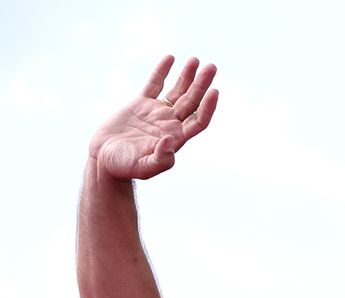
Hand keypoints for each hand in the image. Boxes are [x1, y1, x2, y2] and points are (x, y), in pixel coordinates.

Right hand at [88, 55, 218, 180]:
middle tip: (212, 67)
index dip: (208, 107)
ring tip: (195, 60)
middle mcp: (171, 124)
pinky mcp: (141, 104)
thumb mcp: (145, 167)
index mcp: (177, 138)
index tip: (214, 91)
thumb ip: (161, 158)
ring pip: (177, 91)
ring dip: (187, 76)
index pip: (199, 120)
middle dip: (202, 84)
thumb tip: (172, 141)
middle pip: (192, 101)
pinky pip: (154, 84)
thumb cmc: (125, 168)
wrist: (104, 160)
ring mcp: (157, 113)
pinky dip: (162, 71)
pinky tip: (171, 58)